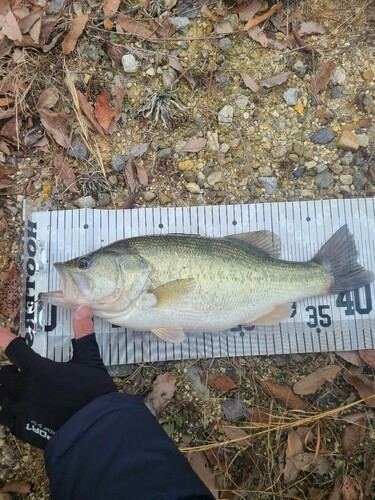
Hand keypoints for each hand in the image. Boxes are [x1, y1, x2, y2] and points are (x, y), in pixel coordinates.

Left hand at [0, 305, 116, 448]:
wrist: (95, 429)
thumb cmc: (93, 392)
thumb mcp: (90, 360)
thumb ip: (83, 333)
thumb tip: (83, 307)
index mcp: (38, 370)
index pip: (15, 350)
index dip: (3, 339)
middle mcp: (25, 389)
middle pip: (3, 376)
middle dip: (10, 371)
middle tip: (19, 370)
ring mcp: (22, 411)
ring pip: (1, 399)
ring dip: (7, 391)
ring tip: (16, 390)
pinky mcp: (24, 430)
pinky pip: (6, 418)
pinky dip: (9, 411)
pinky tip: (18, 410)